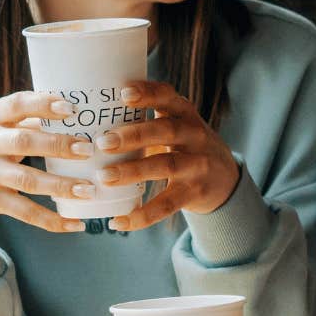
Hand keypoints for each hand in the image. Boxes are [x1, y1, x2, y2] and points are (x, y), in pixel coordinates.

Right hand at [0, 91, 92, 232]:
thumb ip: (24, 120)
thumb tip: (71, 112)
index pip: (17, 105)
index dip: (44, 104)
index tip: (73, 109)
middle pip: (24, 142)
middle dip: (59, 145)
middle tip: (89, 150)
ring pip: (27, 181)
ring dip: (61, 186)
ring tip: (88, 190)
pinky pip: (24, 212)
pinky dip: (51, 220)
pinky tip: (75, 223)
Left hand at [94, 81, 240, 231]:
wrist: (225, 179)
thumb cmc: (186, 147)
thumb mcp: (177, 126)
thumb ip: (146, 119)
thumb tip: (90, 115)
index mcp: (185, 115)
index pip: (169, 98)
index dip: (148, 94)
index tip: (123, 93)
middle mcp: (195, 136)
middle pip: (166, 131)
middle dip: (133, 135)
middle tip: (102, 142)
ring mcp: (198, 165)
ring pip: (165, 166)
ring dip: (133, 171)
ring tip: (104, 177)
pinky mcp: (195, 193)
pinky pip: (167, 205)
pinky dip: (142, 215)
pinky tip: (118, 221)